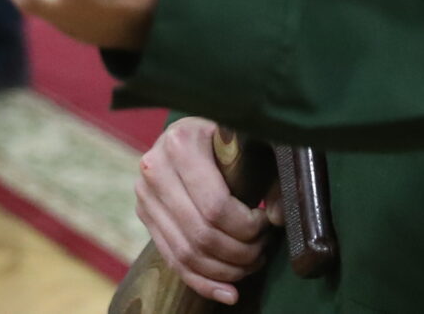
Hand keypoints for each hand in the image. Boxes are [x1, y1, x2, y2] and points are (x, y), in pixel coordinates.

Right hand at [135, 117, 277, 305]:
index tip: (267, 223)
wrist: (194, 132)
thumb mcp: (252, 143)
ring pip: (186, 253)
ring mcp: (144, 194)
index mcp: (181, 143)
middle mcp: (154, 168)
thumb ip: (271, 178)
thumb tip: (279, 218)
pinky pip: (173, 260)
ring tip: (251, 265)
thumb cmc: (229, 136)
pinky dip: (203, 283)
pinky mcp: (144, 215)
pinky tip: (228, 293)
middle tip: (263, 249)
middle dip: (240, 252)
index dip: (248, 227)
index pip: (216, 206)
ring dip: (225, 271)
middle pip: (201, 234)